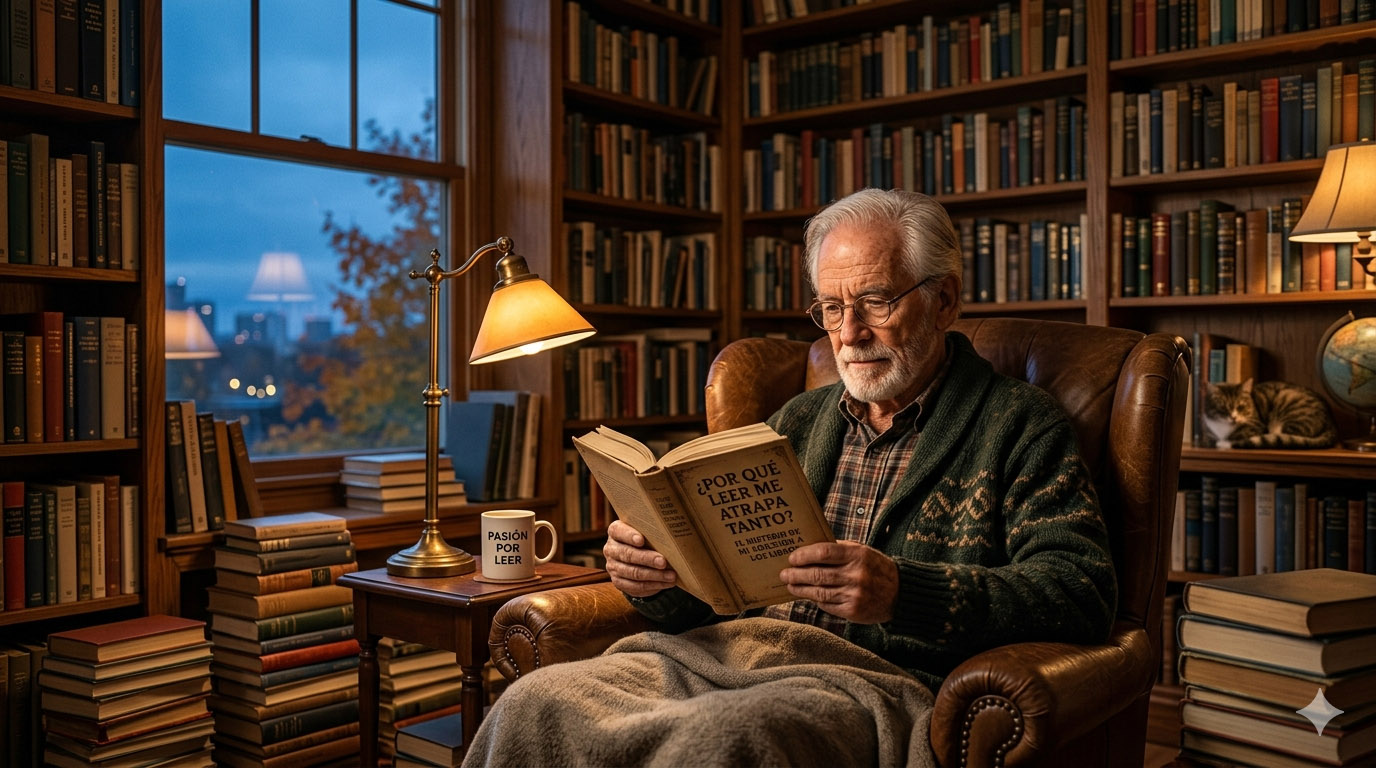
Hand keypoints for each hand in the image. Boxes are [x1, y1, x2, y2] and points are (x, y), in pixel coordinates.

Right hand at [603, 520, 677, 597]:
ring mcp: (613, 567)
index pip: (618, 531)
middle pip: (627, 554)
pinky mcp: (619, 582)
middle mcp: (611, 549)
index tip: (641, 540)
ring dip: (654, 575)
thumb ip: (654, 532)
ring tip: (671, 575)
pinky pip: (636, 586)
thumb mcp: (648, 532)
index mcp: (615, 531)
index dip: (629, 535)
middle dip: (647, 559)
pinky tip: (667, 583)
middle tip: (663, 562)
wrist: (638, 558)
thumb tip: (672, 537)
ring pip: (633, 572)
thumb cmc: (646, 539)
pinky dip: (654, 585)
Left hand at [779, 541, 898, 623]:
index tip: (792, 558)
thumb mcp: (862, 552)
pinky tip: (807, 596)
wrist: (900, 594)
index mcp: (857, 555)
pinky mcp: (853, 611)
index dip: (804, 555)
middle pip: (817, 574)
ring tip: (790, 586)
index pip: (823, 552)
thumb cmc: (876, 568)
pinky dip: (816, 600)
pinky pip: (828, 605)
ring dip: (800, 589)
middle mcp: (856, 575)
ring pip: (819, 592)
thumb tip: (809, 549)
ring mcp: (854, 595)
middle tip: (784, 574)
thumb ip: (839, 549)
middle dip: (796, 574)